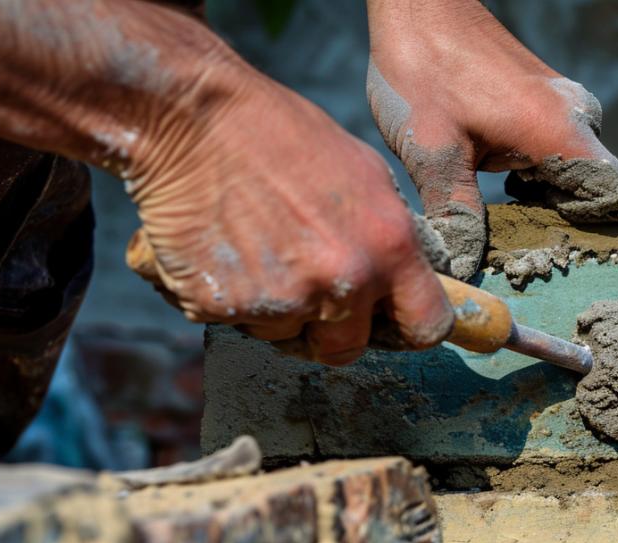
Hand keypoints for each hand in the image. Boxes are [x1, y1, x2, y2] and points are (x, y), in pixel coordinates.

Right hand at [127, 66, 453, 365]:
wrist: (190, 119)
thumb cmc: (278, 134)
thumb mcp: (363, 173)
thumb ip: (389, 235)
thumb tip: (403, 277)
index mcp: (389, 247)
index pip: (427, 325)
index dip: (408, 329)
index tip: (390, 323)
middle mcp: (345, 281)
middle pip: (348, 348)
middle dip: (330, 330)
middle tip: (306, 288)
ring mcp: (285, 299)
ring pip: (288, 336)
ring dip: (275, 309)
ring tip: (257, 248)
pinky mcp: (226, 307)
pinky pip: (237, 323)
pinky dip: (230, 298)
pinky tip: (224, 250)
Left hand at [365, 0, 617, 278]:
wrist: (416, 4)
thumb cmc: (424, 67)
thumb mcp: (433, 154)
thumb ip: (456, 216)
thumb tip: (462, 271)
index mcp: (561, 132)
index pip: (616, 196)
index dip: (591, 228)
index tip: (547, 239)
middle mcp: (577, 117)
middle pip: (593, 189)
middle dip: (557, 219)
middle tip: (509, 235)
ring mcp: (565, 105)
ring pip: (574, 169)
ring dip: (541, 194)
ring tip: (493, 202)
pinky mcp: (546, 99)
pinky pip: (558, 148)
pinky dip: (533, 171)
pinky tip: (490, 174)